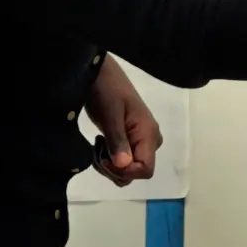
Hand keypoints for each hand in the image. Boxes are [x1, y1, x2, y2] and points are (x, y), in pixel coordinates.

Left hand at [84, 56, 161, 185]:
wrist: (99, 74)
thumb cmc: (106, 90)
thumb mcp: (110, 114)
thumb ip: (117, 140)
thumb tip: (123, 166)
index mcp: (148, 133)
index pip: (146, 169)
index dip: (125, 171)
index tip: (105, 159)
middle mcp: (149, 140)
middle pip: (137, 172)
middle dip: (115, 169)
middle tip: (97, 151)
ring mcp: (140, 140)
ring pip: (128, 169)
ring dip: (110, 165)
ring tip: (97, 145)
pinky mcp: (129, 139)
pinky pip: (123, 161)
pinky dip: (109, 159)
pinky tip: (100, 143)